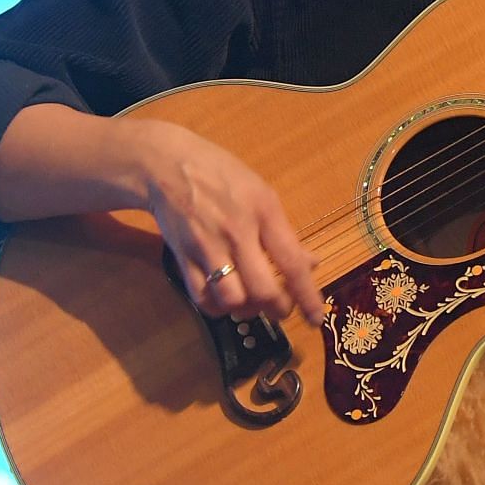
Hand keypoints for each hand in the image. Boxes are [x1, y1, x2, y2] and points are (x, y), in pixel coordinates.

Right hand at [132, 120, 326, 326]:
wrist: (166, 165)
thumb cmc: (222, 176)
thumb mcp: (262, 194)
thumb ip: (284, 232)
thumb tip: (311, 264)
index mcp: (264, 211)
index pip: (292, 262)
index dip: (308, 296)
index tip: (317, 318)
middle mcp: (237, 231)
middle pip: (263, 290)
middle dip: (279, 309)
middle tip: (282, 309)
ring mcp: (207, 246)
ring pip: (232, 299)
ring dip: (247, 310)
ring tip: (253, 304)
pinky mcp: (182, 258)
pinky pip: (202, 297)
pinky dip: (217, 308)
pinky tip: (226, 300)